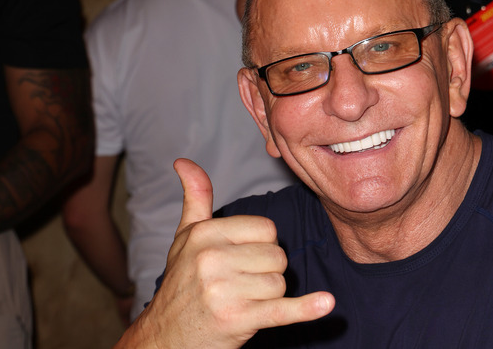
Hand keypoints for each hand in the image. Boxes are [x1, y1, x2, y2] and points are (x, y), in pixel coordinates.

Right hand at [122, 159, 333, 347]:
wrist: (165, 338)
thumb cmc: (182, 282)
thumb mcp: (185, 237)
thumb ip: (195, 198)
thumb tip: (183, 162)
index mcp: (205, 234)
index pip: (267, 229)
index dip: (261, 246)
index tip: (239, 260)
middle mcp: (212, 259)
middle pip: (277, 256)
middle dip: (266, 272)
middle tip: (238, 286)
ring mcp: (224, 291)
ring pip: (281, 283)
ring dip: (269, 296)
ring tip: (240, 301)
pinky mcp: (238, 319)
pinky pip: (282, 310)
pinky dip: (306, 309)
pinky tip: (326, 304)